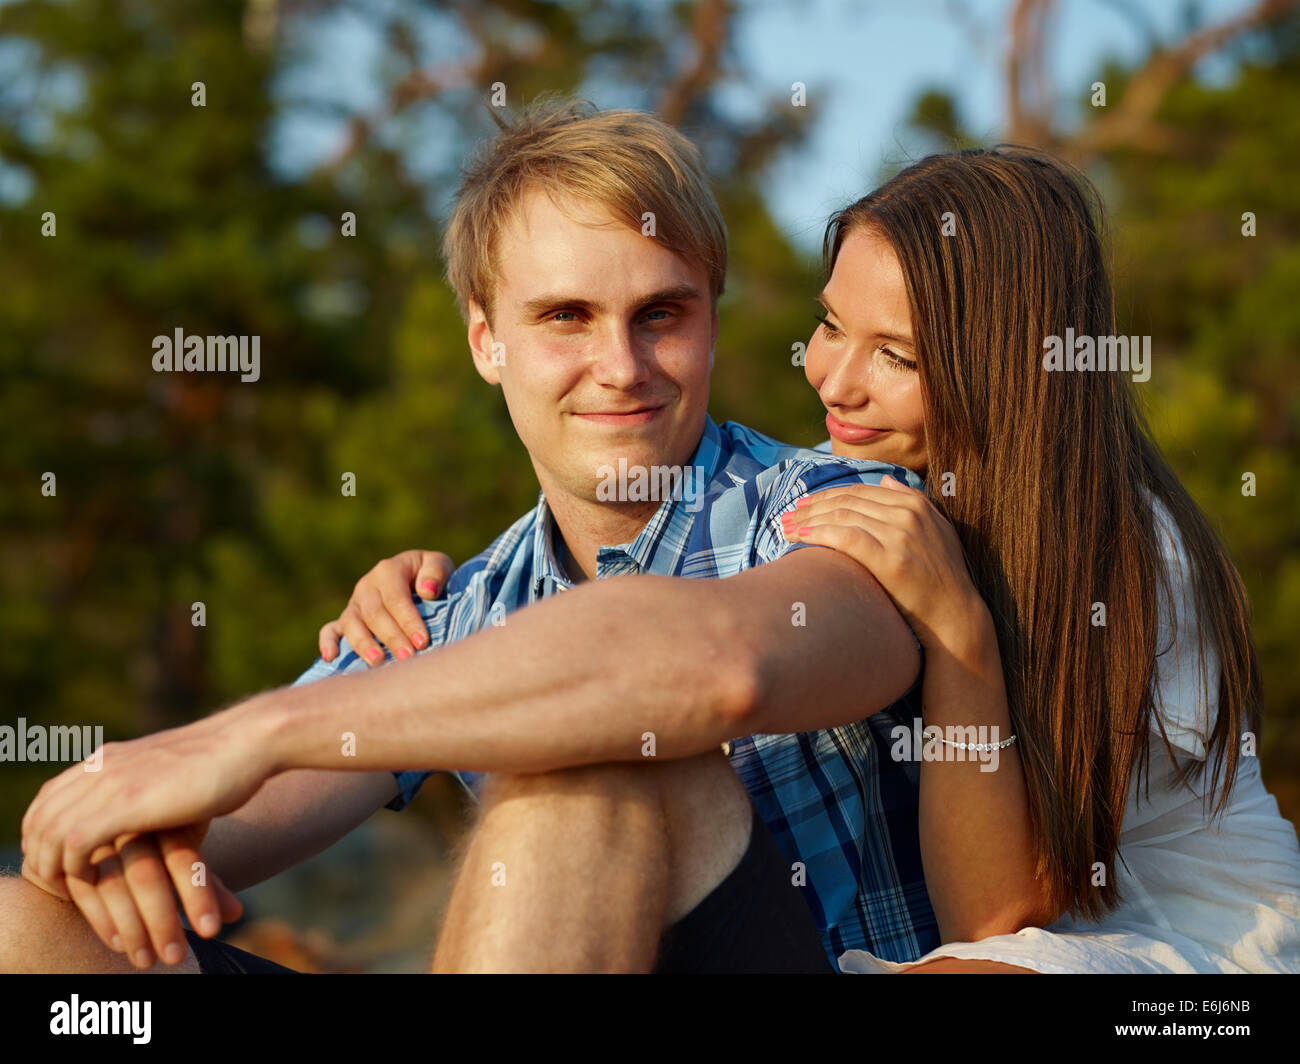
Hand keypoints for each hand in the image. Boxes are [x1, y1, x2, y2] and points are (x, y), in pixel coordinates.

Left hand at [21, 705, 277, 886]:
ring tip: (75, 890)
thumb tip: (153, 829)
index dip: (45, 834)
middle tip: (62, 884)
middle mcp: (102, 766)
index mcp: (110, 757)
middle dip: (41, 854)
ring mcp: (111, 781)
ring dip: (53, 867)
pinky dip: (74, 868)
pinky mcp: (126, 802)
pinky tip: (96, 880)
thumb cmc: (226, 763)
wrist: (249, 741)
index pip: (49, 797)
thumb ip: (150, 796)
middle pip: (39, 815)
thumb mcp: (174, 776)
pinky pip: (74, 843)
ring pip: (49, 832)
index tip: (62, 862)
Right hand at [57, 828, 243, 968]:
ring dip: (132, 928)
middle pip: (146, 874)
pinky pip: (83, 890)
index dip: (198, 895)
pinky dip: (101, 920)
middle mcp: (131, 824)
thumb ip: (205, 883)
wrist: (103, 825)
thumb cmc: (156, 844)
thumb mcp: (183, 856)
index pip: (184, 857)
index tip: (211, 932)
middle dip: (162, 920)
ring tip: (148, 961)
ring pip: (112, 885)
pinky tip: (119, 945)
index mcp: (166, 818)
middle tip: (177, 958)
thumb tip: (237, 914)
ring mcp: (97, 838)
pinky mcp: (70, 856)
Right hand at [319, 549, 454, 665]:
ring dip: (363, 644)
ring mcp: (354, 604)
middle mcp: (367, 586)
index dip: (408, 620)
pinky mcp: (346, 620)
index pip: (396, 598)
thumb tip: (426, 591)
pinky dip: (327, 643)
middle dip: (391, 637)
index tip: (422, 642)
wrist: (416, 577)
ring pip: (351, 623)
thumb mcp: (438, 564)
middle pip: (374, 613)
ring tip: (378, 662)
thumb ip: (436, 572)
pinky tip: (330, 658)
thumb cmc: (430, 576)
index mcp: (388, 570)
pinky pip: (330, 630)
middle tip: (407, 657)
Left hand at [781, 475, 988, 650]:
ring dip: (807, 521)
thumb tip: (885, 479)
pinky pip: (845, 537)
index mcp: (915, 503)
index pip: (859, 491)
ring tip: (785, 529)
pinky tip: (799, 539)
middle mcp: (908, 514)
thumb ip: (913, 501)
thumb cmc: (941, 578)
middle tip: (786, 516)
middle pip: (846, 501)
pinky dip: (817, 534)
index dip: (826, 496)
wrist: (955, 616)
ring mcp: (900, 535)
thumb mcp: (936, 530)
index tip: (803, 505)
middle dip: (810, 507)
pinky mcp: (891, 559)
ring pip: (841, 516)